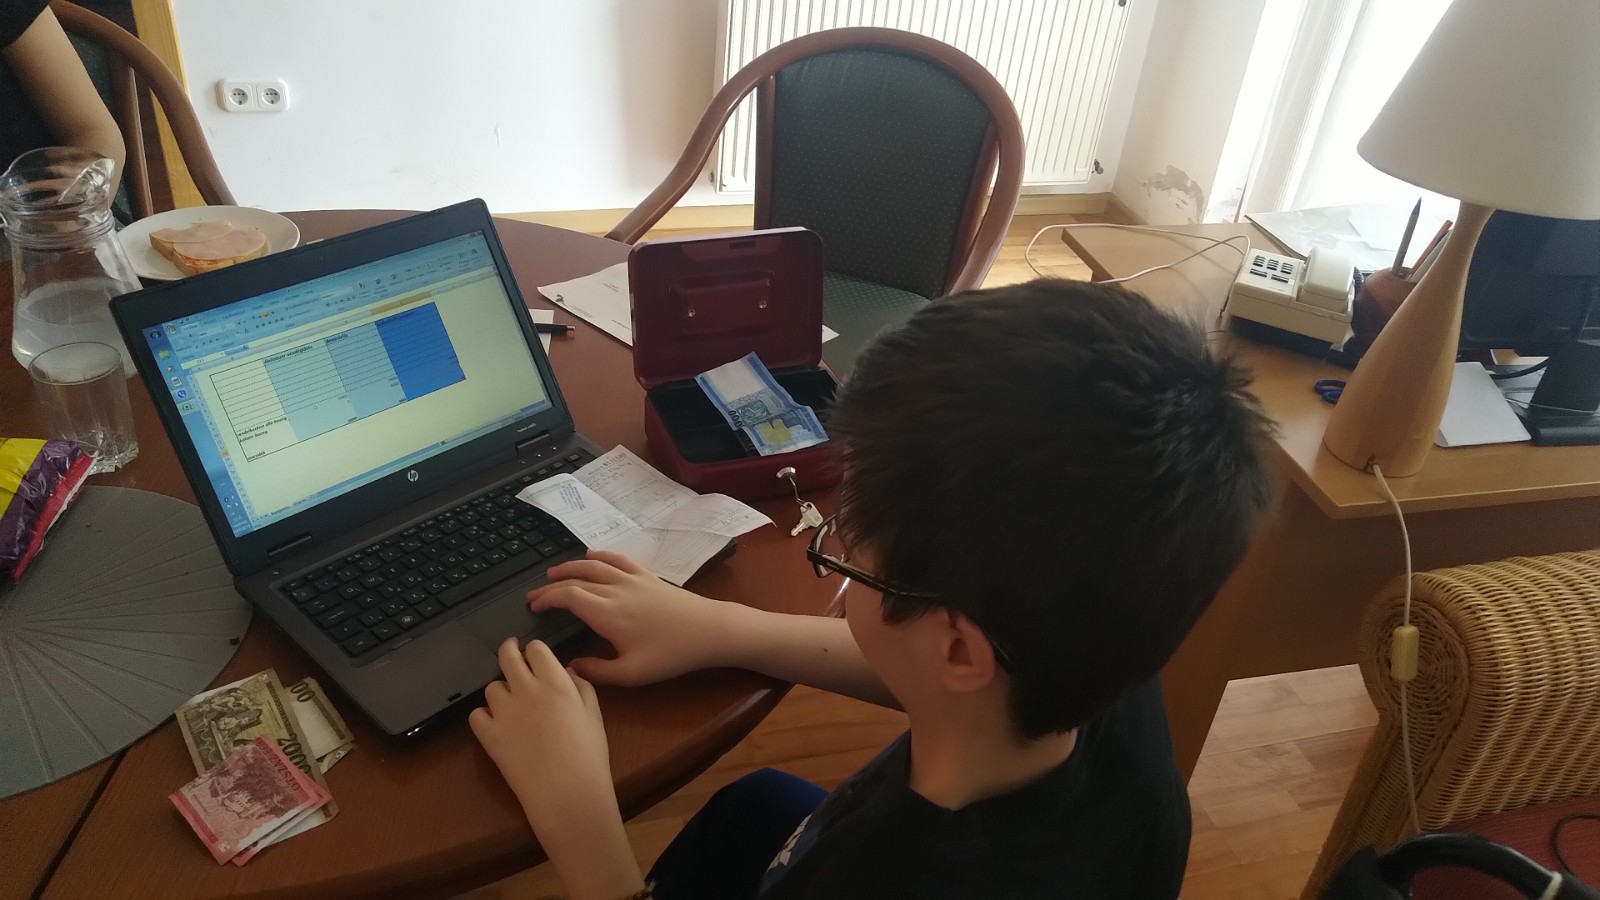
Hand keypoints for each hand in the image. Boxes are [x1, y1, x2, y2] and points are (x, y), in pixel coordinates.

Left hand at [470, 638, 640, 899]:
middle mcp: (526, 690)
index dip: (535, 650)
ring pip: (491, 688)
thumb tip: (566, 671)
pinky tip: (496, 725)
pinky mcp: (489, 735)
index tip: (535, 654)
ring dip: (501, 691)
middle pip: (507, 657)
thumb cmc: (589, 755)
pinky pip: (476, 715)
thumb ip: (581, 687)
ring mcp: (504, 712)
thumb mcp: (595, 715)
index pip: (536, 650)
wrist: (567, 792)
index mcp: (555, 682)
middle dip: (508, 651)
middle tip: (510, 652)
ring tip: (510, 704)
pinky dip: (484, 717)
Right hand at [529, 550, 740, 685]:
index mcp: (607, 613)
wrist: (709, 630)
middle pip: (577, 579)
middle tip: (535, 594)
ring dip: (571, 566)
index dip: (547, 598)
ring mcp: (633, 579)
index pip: (568, 597)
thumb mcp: (632, 673)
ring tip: (554, 572)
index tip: (533, 606)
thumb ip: (597, 671)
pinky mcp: (648, 576)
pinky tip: (592, 555)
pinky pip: (619, 558)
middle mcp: (616, 590)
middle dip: (552, 585)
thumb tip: (570, 667)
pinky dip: (601, 555)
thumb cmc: (671, 654)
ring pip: (595, 565)